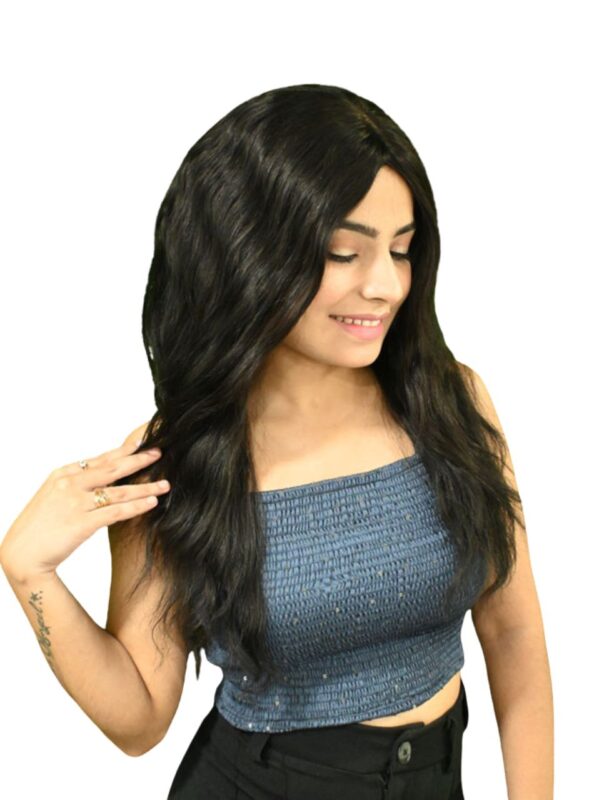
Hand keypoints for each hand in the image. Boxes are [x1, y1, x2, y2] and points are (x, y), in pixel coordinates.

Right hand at [0, 423, 170, 581]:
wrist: (22, 554)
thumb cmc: (40, 526)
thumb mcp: (55, 496)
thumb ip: (78, 484)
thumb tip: (104, 477)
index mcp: (64, 474)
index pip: (101, 459)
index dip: (125, 449)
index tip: (144, 440)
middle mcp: (70, 484)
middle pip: (113, 468)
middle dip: (139, 459)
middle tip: (160, 452)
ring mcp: (75, 502)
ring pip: (119, 491)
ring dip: (145, 487)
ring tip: (165, 484)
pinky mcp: (81, 522)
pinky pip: (116, 512)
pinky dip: (136, 506)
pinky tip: (152, 503)